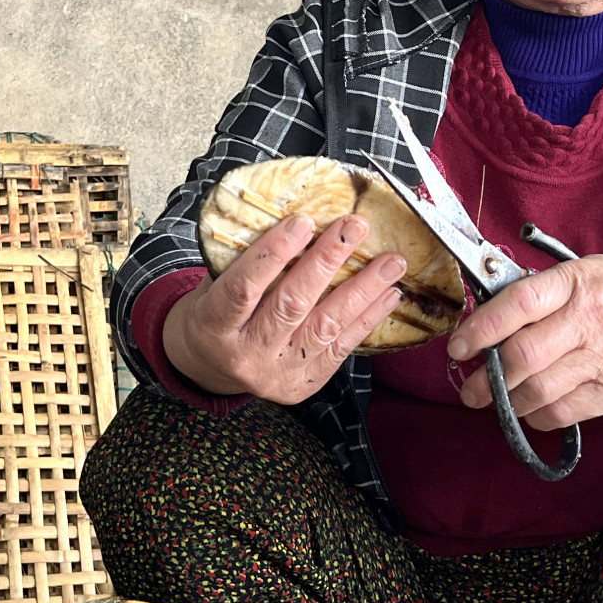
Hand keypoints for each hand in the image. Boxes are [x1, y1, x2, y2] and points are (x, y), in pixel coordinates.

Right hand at [163, 214, 408, 401]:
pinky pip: (342, 348)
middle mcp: (246, 355)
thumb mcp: (212, 288)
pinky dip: (368, 319)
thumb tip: (296, 220)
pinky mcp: (305, 383)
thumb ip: (244, 263)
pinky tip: (388, 294)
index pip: (243, 288)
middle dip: (327, 261)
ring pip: (325, 327)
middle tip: (355, 227)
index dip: (272, 254)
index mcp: (213, 326)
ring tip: (391, 263)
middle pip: (291, 304)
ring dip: (363, 290)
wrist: (211, 369)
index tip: (303, 221)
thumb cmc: (215, 315)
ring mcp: (277, 373)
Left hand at [445, 258, 602, 429]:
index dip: (481, 328)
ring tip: (490, 400)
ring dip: (506, 401)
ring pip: (539, 390)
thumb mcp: (594, 269)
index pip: (520, 304)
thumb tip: (492, 310)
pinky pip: (563, 412)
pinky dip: (536, 415)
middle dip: (485, 377)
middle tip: (467, 386)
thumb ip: (547, 289)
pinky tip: (527, 408)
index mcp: (581, 281)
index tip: (458, 346)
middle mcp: (592, 320)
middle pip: (524, 356)